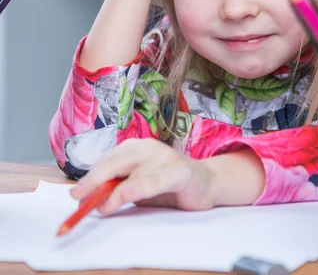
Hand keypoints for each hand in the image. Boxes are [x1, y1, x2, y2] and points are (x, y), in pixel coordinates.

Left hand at [70, 138, 217, 212]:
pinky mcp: (179, 171)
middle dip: (95, 180)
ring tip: (99, 205)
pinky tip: (128, 195)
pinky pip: (155, 180)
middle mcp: (148, 148)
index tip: (75, 194)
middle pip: (115, 161)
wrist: (206, 183)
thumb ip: (117, 187)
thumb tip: (89, 198)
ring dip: (114, 190)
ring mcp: (164, 157)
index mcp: (135, 148)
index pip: (107, 160)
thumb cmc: (168, 185)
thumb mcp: (138, 185)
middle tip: (79, 197)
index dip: (90, 177)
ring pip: (133, 171)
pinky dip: (139, 187)